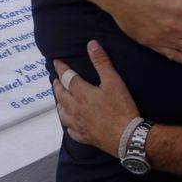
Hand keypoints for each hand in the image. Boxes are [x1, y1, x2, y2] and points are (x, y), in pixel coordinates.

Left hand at [51, 41, 139, 155]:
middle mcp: (75, 108)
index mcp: (81, 93)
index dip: (61, 68)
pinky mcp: (83, 136)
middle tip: (56, 80)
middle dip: (57, 85)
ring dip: (59, 104)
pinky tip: (70, 123)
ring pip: (62, 113)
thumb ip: (101, 62)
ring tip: (60, 100)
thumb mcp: (114, 81)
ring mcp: (78, 124)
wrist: (126, 137)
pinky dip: (68, 124)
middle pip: (61, 95)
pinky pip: (70, 130)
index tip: (56, 62)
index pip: (67, 77)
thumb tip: (91, 44)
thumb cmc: (121, 108)